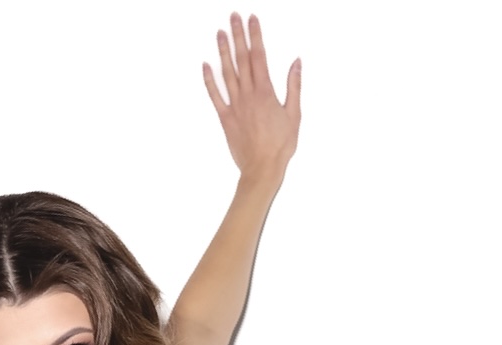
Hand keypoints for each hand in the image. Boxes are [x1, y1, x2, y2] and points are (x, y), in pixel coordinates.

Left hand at [202, 13, 300, 186]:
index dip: (255, 35)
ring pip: (227, 72)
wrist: (262, 170)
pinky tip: (205, 66)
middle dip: (237, 35)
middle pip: (242, 59)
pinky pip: (215, 96)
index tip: (252, 19)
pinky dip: (209, 80)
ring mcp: (235, 106)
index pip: (259, 56)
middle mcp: (248, 95)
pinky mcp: (226, 118)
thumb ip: (294, 86)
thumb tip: (296, 63)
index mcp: (266, 92)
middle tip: (233, 17)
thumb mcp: (294, 115)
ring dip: (223, 51)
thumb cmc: (280, 146)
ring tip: (220, 33)